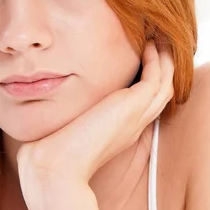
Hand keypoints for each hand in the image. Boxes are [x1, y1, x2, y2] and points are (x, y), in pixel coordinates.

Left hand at [16, 40, 173, 209]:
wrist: (56, 170)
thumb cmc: (50, 158)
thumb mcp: (63, 135)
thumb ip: (64, 123)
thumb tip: (44, 116)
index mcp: (118, 134)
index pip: (142, 106)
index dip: (146, 85)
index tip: (140, 63)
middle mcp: (132, 126)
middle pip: (160, 94)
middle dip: (162, 70)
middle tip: (159, 46)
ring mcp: (135, 116)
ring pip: (164, 84)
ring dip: (165, 61)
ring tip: (159, 40)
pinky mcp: (133, 105)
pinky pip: (157, 77)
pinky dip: (158, 60)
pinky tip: (148, 44)